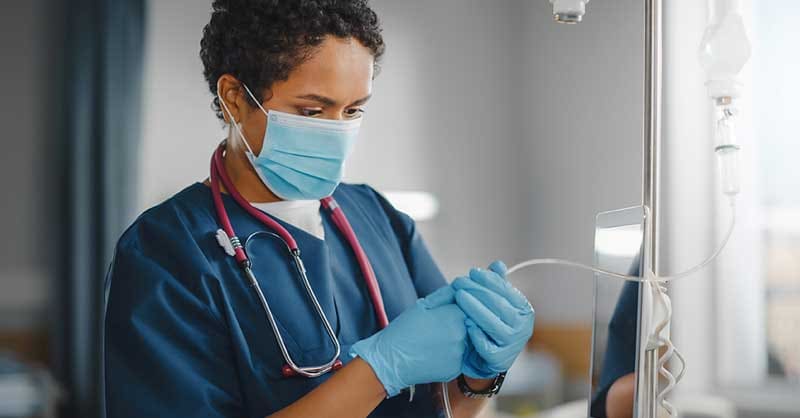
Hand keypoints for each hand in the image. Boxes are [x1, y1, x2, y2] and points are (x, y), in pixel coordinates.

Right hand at [349, 286, 466, 396]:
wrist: (391, 359)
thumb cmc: (404, 330)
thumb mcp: (423, 305)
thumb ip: (446, 294)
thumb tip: (463, 287)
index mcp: (454, 316)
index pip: (471, 306)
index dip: (460, 307)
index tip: (448, 310)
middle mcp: (462, 335)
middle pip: (471, 324)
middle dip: (460, 322)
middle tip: (440, 326)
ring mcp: (460, 354)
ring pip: (467, 341)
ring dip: (458, 338)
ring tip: (436, 339)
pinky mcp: (456, 369)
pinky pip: (461, 357)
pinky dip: (452, 353)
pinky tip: (436, 351)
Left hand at [453, 261, 533, 377]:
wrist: (483, 357)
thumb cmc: (490, 323)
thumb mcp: (494, 302)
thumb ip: (496, 284)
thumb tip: (498, 264)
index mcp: (524, 310)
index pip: (507, 291)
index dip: (489, 280)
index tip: (472, 272)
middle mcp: (523, 327)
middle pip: (499, 305)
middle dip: (477, 291)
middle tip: (459, 282)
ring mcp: (513, 344)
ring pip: (493, 324)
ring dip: (474, 309)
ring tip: (459, 297)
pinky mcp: (500, 360)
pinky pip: (487, 345)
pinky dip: (477, 334)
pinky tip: (466, 324)